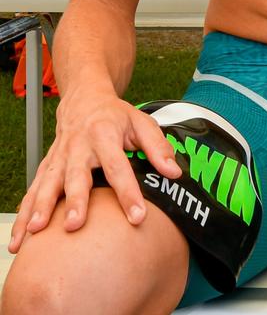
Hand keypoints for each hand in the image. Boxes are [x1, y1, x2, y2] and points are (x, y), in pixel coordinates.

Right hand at [9, 91, 181, 252]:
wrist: (83, 98)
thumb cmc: (116, 115)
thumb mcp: (142, 122)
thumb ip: (158, 147)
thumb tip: (175, 173)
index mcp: (105, 134)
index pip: (118, 166)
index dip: (128, 192)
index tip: (137, 217)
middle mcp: (78, 146)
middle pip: (77, 175)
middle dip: (75, 200)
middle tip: (75, 224)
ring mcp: (59, 157)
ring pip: (48, 184)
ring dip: (42, 208)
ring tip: (37, 232)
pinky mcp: (47, 167)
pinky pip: (33, 192)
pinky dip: (24, 215)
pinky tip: (19, 240)